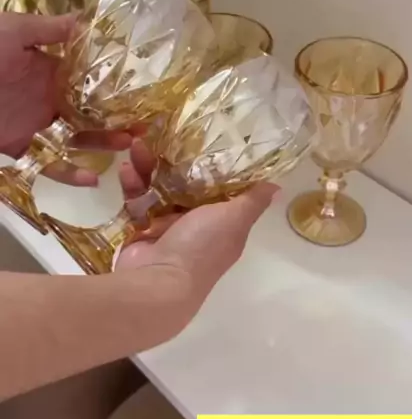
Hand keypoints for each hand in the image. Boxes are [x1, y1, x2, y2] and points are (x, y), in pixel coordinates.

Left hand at [0, 11, 134, 184]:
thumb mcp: (12, 31)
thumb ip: (49, 28)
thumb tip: (89, 19)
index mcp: (47, 68)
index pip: (89, 77)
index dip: (116, 83)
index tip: (145, 88)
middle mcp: (45, 97)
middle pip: (90, 110)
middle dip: (118, 118)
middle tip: (148, 124)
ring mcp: (34, 125)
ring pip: (76, 138)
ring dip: (103, 144)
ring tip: (129, 144)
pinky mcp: (19, 149)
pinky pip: (49, 165)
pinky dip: (70, 174)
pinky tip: (94, 177)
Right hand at [117, 138, 277, 306]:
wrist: (157, 283)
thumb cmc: (200, 247)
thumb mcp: (234, 219)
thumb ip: (252, 200)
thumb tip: (277, 185)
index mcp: (222, 222)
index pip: (220, 186)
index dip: (212, 162)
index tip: (204, 136)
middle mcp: (197, 224)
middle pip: (186, 183)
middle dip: (174, 160)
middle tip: (161, 135)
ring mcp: (167, 227)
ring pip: (158, 187)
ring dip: (148, 166)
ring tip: (136, 146)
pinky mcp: (141, 229)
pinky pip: (137, 200)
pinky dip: (132, 185)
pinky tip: (125, 169)